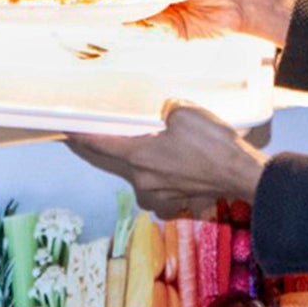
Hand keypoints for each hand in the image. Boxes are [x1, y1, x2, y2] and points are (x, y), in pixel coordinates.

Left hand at [69, 101, 265, 216]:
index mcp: (139, 157)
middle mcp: (142, 179)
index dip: (80, 136)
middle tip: (82, 136)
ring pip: (132, 172)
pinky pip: (152, 182)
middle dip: (97, 147)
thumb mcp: (185, 113)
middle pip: (111, 161)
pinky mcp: (172, 198)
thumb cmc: (215, 146)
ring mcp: (157, 192)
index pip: (99, 144)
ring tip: (126, 144)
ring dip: (126, 159)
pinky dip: (150, 169)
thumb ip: (164, 109)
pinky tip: (160, 159)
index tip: (64, 131)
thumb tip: (162, 112)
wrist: (243, 177)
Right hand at [129, 0, 293, 43]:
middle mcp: (166, 0)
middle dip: (124, 7)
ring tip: (121, 16)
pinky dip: (147, 27)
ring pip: (144, 19)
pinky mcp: (178, 32)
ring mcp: (171, 17)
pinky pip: (158, 31)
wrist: (241, 2)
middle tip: (110, 8)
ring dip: (132, 18)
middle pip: (138, 5)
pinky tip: (139, 22)